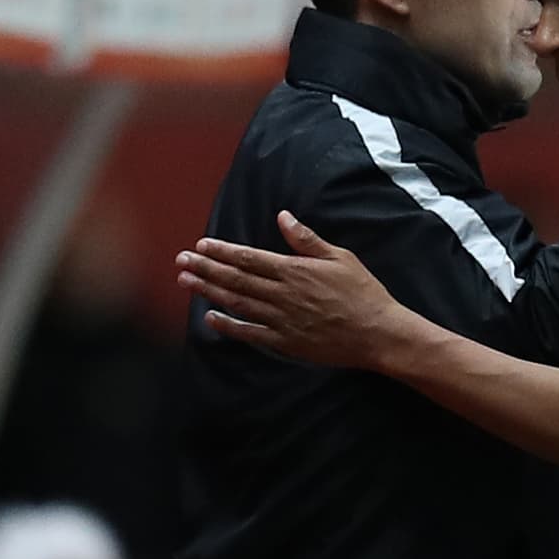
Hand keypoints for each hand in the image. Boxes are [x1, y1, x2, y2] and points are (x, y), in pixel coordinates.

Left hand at [175, 211, 401, 368]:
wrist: (377, 333)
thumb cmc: (363, 292)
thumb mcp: (340, 257)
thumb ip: (307, 239)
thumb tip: (283, 217)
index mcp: (295, 271)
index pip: (249, 258)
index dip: (223, 251)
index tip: (202, 245)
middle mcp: (282, 294)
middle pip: (236, 278)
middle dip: (206, 268)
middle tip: (182, 260)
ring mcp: (281, 319)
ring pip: (237, 302)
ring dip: (209, 291)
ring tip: (187, 282)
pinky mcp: (285, 341)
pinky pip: (250, 332)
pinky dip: (228, 325)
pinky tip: (210, 317)